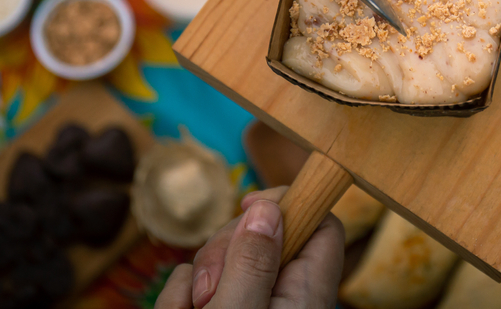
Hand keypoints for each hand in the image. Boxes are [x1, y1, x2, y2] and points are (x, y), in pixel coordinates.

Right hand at [155, 187, 344, 308]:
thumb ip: (253, 262)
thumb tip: (265, 208)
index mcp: (307, 291)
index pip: (320, 223)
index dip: (289, 202)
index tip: (248, 203)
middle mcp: (282, 295)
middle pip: (261, 233)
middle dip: (224, 247)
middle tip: (209, 288)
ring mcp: (248, 302)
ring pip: (220, 261)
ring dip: (194, 281)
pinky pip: (192, 287)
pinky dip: (179, 301)